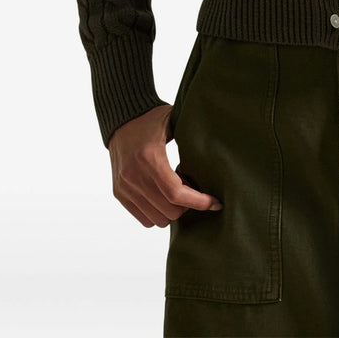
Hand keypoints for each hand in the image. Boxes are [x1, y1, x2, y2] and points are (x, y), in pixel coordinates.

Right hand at [107, 103, 223, 226]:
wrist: (121, 119)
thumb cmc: (152, 118)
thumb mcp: (174, 122)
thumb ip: (192, 138)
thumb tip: (219, 152)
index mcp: (150, 157)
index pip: (176, 193)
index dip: (199, 202)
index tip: (215, 202)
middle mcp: (134, 175)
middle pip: (169, 211)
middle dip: (188, 206)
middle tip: (194, 190)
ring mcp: (124, 187)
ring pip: (157, 220)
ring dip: (173, 211)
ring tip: (177, 192)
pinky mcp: (119, 193)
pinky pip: (144, 219)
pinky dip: (158, 213)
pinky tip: (164, 196)